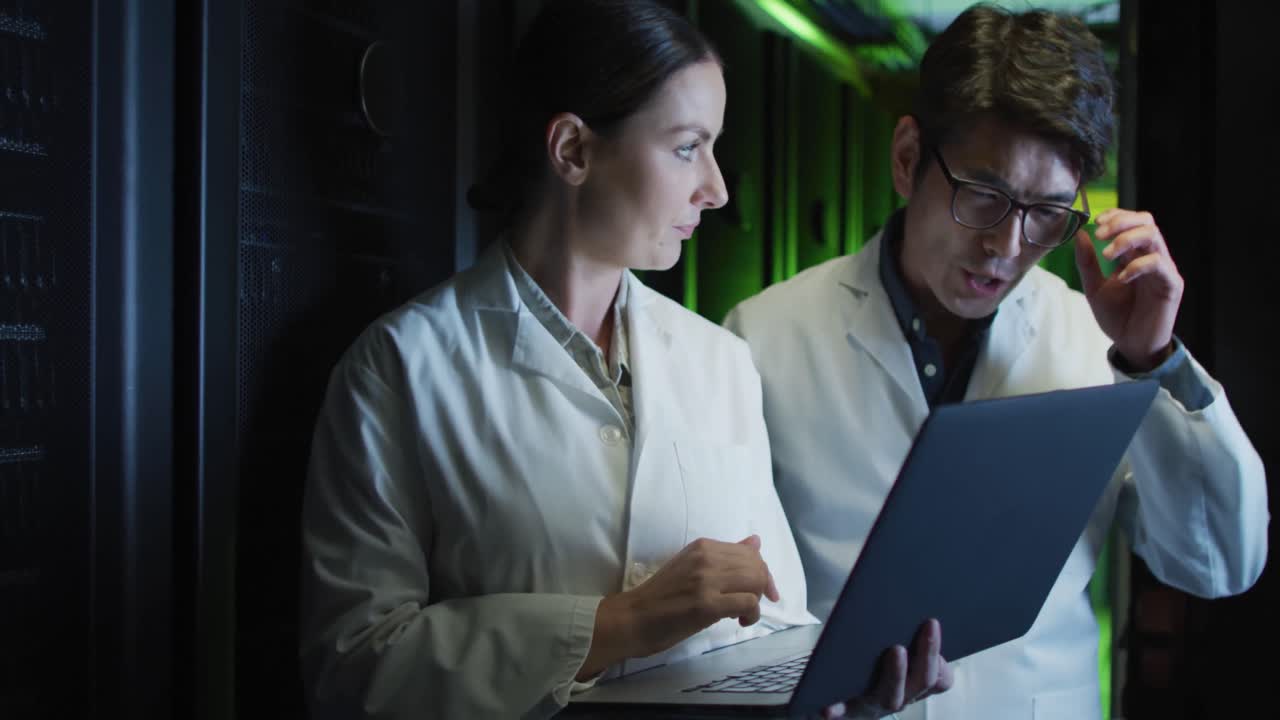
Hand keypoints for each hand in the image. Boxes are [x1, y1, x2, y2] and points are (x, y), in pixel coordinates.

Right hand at [577, 535, 778, 679]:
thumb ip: (724, 555)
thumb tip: (755, 541)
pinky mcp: (707, 604)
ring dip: (755, 601)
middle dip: (762, 588)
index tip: (763, 591)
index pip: (749, 552)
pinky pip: (748, 602)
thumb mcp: (693, 567)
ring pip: (755, 582)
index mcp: (702, 546)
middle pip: (756, 566)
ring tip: (740, 614)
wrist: (633, 618)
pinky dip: (751, 614)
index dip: (762, 572)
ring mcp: (706, 580)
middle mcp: (706, 557)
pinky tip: (738, 621)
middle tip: (749, 606)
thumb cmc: (661, 597)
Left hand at [821, 619, 953, 718]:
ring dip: (897, 674)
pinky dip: (838, 707)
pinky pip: (843, 710)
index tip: (935, 623)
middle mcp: (899, 696)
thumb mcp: (888, 650)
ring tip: (897, 650)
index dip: (944, 657)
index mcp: (912, 682)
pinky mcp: (844, 710)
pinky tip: (830, 703)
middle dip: (928, 653)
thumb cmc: (864, 669)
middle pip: (921, 681)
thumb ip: (898, 632)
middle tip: (928, 624)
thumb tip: (903, 590)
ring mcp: (873, 704)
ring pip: (892, 697)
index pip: (940, 678)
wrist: (830, 700)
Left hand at [1074, 209, 1183, 370]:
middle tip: (1100, 233)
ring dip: (1127, 238)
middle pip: (1146, 221)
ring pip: (1154, 235)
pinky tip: (1122, 276)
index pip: (1133, 221)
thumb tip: (1079, 234)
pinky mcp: (1171, 284)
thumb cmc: (1118, 317)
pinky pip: (1158, 263)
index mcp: (1135, 255)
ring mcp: (1163, 269)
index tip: (1096, 222)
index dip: (1117, 215)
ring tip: (1107, 254)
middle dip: (1122, 221)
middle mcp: (1152, 257)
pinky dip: (1137, 264)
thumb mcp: (1095, 288)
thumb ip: (1088, 262)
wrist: (1132, 345)